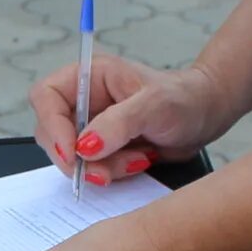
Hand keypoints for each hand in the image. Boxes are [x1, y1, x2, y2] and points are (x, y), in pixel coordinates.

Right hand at [31, 52, 236, 186]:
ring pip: (71, 158)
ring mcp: (90, 128)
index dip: (52, 126)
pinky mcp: (102, 150)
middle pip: (51, 133)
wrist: (205, 117)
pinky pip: (91, 170)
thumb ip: (118, 123)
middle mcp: (83, 101)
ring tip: (136, 158)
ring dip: (100, 168)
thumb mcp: (154, 105)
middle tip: (103, 170)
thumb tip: (85, 146)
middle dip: (77, 157)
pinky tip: (139, 160)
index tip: (72, 153)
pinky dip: (112, 173)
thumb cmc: (184, 98)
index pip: (46, 97)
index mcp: (89, 76)